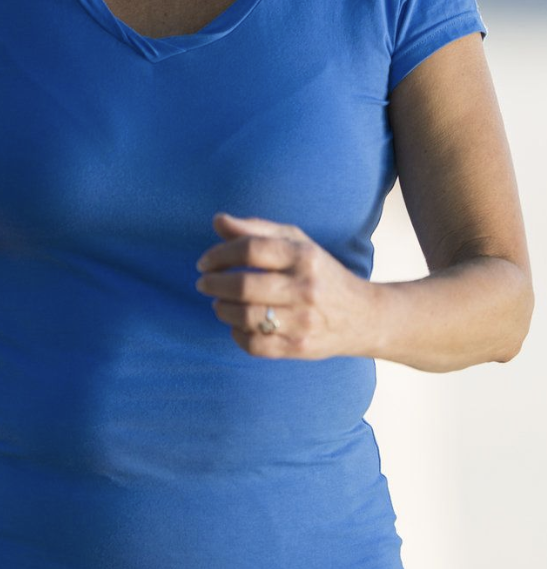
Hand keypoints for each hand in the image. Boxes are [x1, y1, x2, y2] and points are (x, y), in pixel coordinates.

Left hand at [196, 212, 376, 358]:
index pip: (250, 249)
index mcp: (303, 256)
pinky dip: (237, 335)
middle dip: (213, 284)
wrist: (365, 317)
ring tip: (219, 303)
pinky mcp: (300, 347)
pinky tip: (237, 325)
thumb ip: (255, 229)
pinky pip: (255, 345)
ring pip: (246, 317)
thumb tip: (218, 220)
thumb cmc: (319, 272)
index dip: (218, 255)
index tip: (204, 262)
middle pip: (243, 286)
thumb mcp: (295, 242)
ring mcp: (304, 320)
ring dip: (221, 309)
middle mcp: (305, 288)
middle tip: (203, 283)